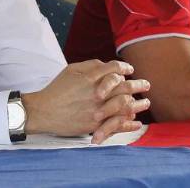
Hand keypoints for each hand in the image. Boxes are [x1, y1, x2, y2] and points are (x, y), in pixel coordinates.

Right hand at [22, 59, 150, 142]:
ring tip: (145, 102)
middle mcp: (97, 92)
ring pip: (124, 105)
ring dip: (138, 103)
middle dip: (138, 85)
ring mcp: (97, 109)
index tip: (130, 70)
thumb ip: (91, 65)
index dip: (125, 68)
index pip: (115, 69)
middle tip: (146, 85)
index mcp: (92, 77)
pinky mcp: (95, 124)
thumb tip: (106, 64)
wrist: (43, 112)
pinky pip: (117, 124)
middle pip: (124, 86)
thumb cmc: (57, 89)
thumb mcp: (72, 69)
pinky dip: (129, 123)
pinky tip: (136, 122)